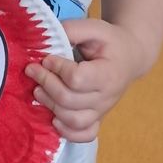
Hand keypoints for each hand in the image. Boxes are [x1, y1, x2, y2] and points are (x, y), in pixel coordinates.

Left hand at [24, 17, 144, 142]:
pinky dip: (67, 132)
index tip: (47, 58)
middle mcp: (107, 96)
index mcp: (109, 73)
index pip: (77, 79)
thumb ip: (73, 30)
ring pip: (73, 120)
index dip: (57, 69)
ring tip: (37, 90)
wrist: (130, 57)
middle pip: (70, 100)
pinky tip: (53, 118)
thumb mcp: (95, 28)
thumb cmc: (110, 42)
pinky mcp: (98, 118)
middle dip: (46, 84)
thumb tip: (50, 38)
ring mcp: (102, 110)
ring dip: (50, 105)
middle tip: (32, 70)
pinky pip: (84, 134)